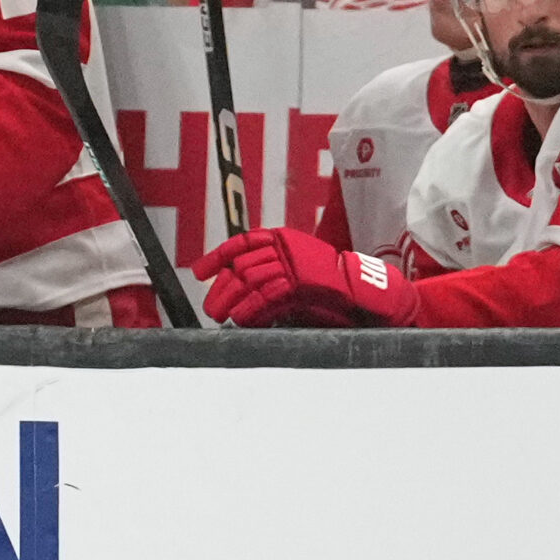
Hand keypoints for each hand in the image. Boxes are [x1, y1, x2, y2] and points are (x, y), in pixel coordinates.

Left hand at [194, 228, 419, 328]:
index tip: (199, 273)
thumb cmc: (326, 288)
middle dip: (222, 289)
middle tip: (211, 310)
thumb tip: (235, 293)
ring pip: (251, 280)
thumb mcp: (293, 274)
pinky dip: (251, 310)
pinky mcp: (300, 281)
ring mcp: (293, 262)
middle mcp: (285, 246)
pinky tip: (241, 321)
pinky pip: (267, 296)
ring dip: (232, 302)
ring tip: (222, 318)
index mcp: (283, 238)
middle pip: (242, 265)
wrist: (361, 289)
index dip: (217, 257)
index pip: (242, 243)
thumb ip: (268, 276)